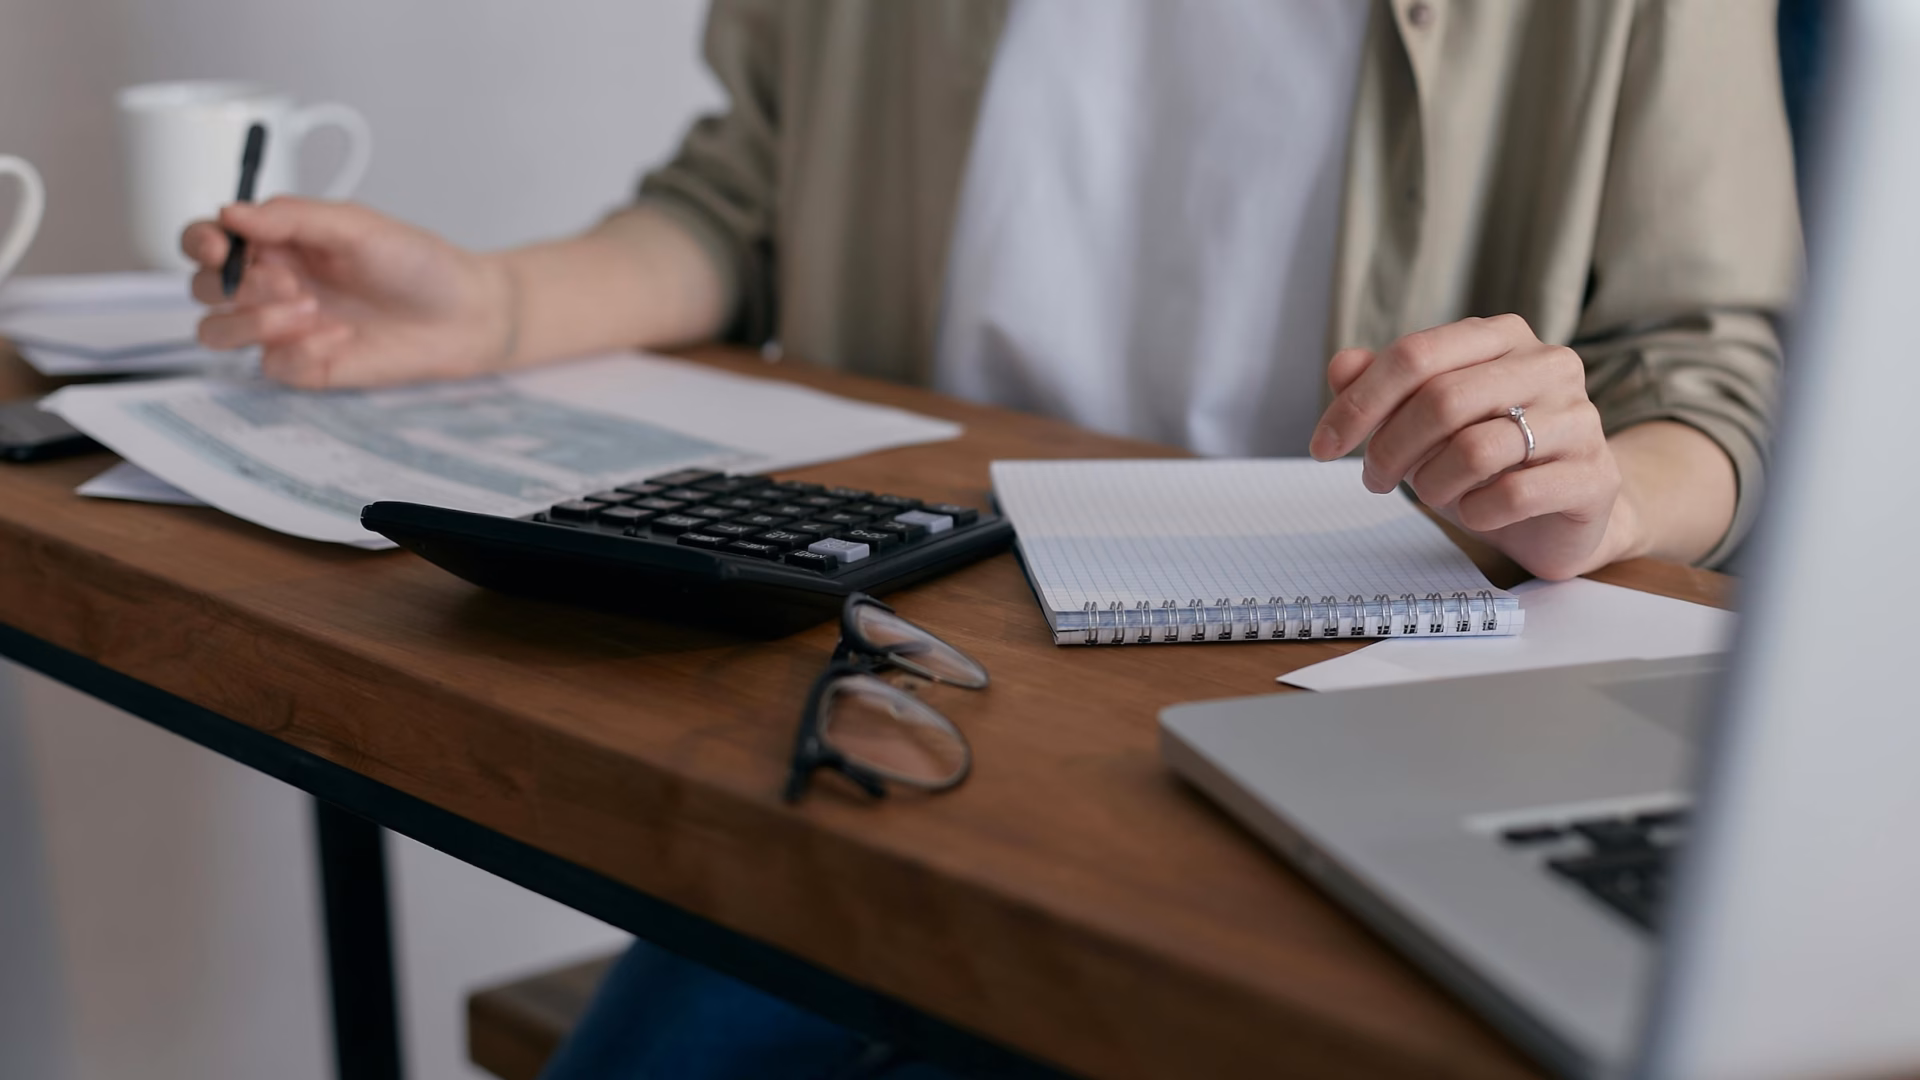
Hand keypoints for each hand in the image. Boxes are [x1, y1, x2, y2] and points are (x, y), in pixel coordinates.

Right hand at [181, 196, 514, 387]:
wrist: (465, 315)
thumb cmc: (416, 264)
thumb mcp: (356, 226)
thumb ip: (292, 216)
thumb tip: (231, 212)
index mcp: (277, 241)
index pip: (207, 240)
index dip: (200, 242)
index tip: (219, 246)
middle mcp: (271, 284)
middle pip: (202, 287)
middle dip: (233, 284)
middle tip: (290, 282)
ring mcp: (283, 329)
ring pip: (217, 331)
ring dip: (251, 321)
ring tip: (308, 308)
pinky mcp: (305, 366)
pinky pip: (271, 365)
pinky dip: (300, 351)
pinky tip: (342, 338)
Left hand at [1309, 314, 1638, 579]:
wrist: (1562, 513)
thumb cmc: (1486, 460)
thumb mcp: (1424, 422)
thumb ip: (1384, 388)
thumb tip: (1341, 366)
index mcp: (1501, 337)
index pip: (1415, 355)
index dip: (1358, 403)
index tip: (1322, 446)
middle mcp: (1548, 364)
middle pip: (1441, 400)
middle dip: (1389, 449)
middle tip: (1375, 479)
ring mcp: (1579, 418)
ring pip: (1475, 449)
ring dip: (1432, 484)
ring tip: (1432, 494)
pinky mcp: (1594, 475)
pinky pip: (1513, 494)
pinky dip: (1476, 512)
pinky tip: (1475, 512)